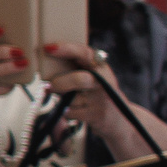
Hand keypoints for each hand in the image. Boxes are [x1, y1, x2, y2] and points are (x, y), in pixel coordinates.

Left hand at [42, 43, 166, 161]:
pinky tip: (75, 110)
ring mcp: (101, 99)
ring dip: (62, 100)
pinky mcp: (96, 115)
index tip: (48, 48)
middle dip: (59, 84)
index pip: (85, 53)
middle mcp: (104, 81)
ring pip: (71, 99)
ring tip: (68, 99)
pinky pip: (71, 113)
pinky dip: (67, 112)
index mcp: (101, 66)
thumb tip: (46, 60)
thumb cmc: (97, 92)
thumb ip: (77, 66)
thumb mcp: (94, 75)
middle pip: (79, 80)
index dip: (67, 49)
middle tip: (48, 86)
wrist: (121, 118)